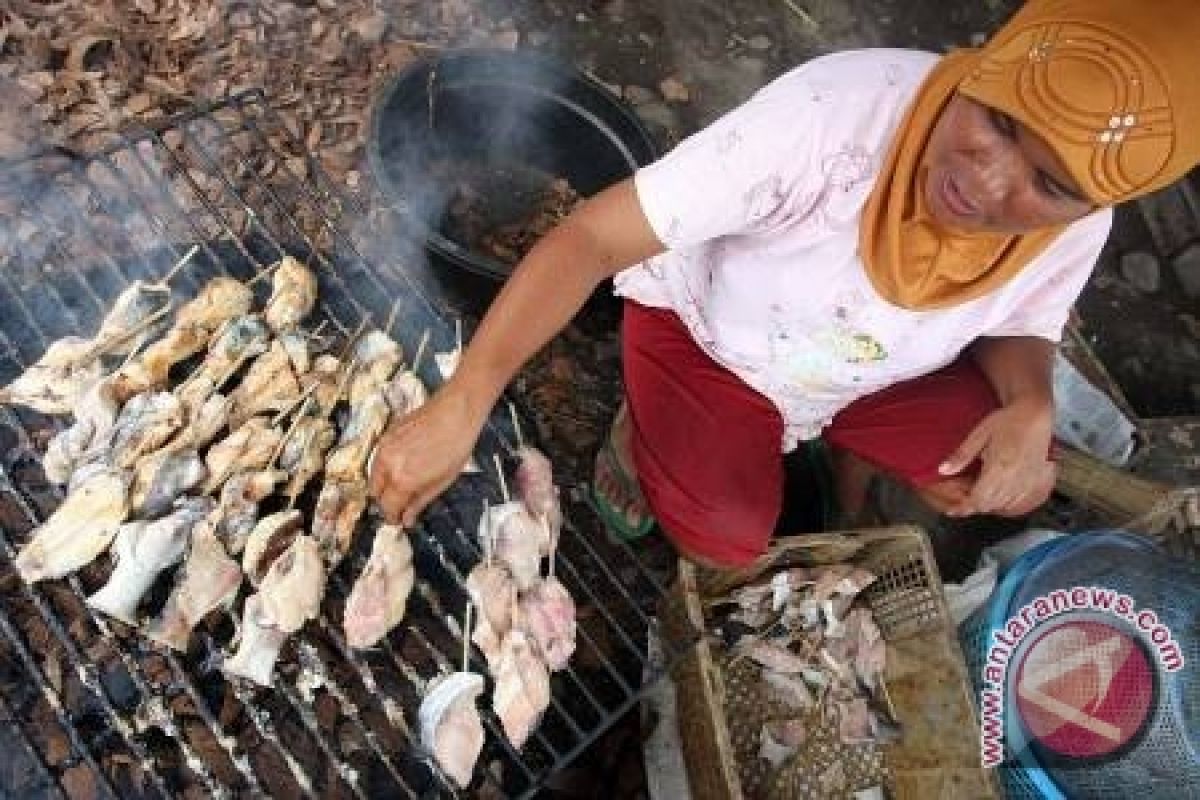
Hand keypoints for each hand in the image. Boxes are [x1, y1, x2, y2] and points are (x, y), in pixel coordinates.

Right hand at [369, 385, 486, 525]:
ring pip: (373, 475)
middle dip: (386, 501)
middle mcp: (387, 464)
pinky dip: (385, 466)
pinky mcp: (386, 434)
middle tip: (401, 503)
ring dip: (384, 483)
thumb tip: (408, 518)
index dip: (393, 517)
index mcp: (403, 479)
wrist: (457, 410)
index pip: (387, 507)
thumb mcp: (443, 481)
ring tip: (403, 483)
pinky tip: (403, 465)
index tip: (398, 519)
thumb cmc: (456, 443)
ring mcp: (384, 447)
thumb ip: (420, 501)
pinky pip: (378, 458)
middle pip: (375, 492)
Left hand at [936, 399, 1056, 517]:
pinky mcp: (1035, 480)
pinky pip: (1019, 500)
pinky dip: (1005, 503)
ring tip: (976, 495)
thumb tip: (943, 470)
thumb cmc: (1007, 421)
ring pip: (1004, 505)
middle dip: (973, 506)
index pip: (978, 498)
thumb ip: (961, 455)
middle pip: (990, 505)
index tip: (952, 510)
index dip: (964, 507)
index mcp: (998, 468)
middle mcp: (1014, 478)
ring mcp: (1026, 481)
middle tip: (961, 499)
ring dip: (988, 505)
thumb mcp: (978, 435)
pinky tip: (997, 494)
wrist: (1034, 415)